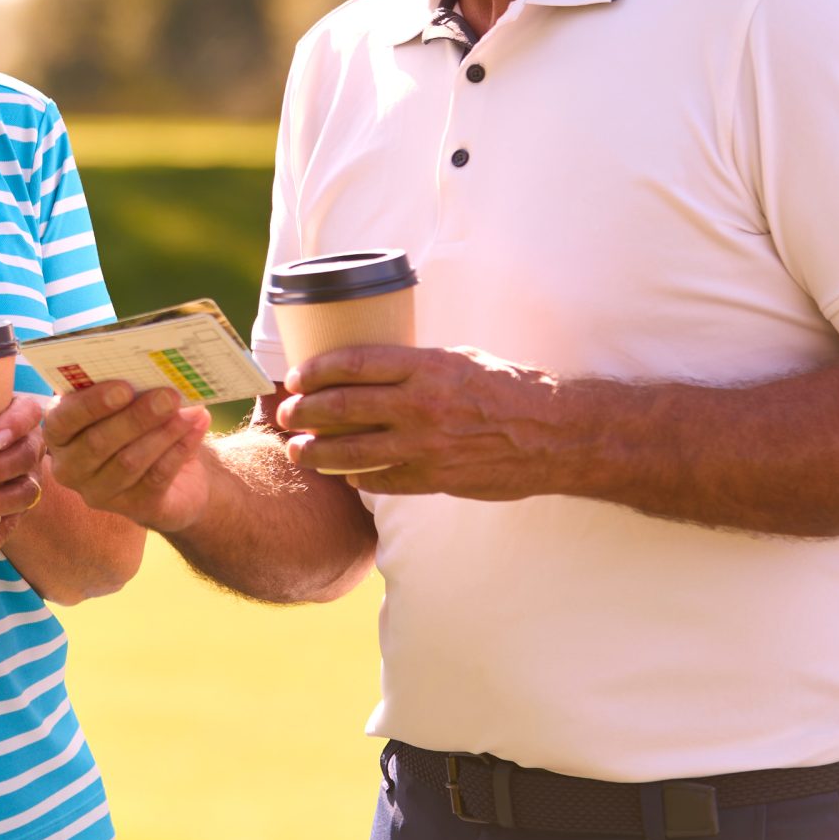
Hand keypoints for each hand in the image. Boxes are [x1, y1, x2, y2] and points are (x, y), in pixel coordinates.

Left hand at [0, 395, 52, 560]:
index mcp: (22, 416)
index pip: (27, 414)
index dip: (13, 426)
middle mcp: (30, 446)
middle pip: (26, 456)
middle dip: (1, 467)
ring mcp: (29, 478)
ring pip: (26, 492)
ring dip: (1, 502)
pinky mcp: (19, 507)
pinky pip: (12, 525)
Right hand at [39, 380, 211, 532]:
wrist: (171, 470)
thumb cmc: (136, 424)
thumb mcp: (122, 404)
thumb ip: (121, 388)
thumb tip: (146, 368)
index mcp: (59, 434)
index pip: (63, 421)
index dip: (91, 404)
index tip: (124, 387)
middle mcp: (71, 467)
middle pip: (98, 443)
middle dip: (136, 417)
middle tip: (168, 395)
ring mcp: (100, 493)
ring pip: (129, 462)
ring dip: (163, 432)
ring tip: (189, 410)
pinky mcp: (135, 509)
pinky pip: (156, 478)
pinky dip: (179, 449)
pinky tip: (196, 426)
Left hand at [274, 345, 567, 498]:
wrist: (553, 435)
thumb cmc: (509, 388)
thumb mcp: (460, 359)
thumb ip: (415, 366)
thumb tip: (372, 369)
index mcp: (427, 367)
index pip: (354, 364)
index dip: (316, 371)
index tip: (296, 376)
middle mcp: (421, 405)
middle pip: (342, 407)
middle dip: (304, 412)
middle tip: (285, 414)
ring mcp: (426, 446)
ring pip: (353, 452)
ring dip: (316, 452)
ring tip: (296, 450)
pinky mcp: (435, 478)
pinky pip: (383, 480)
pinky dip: (358, 478)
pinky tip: (345, 475)